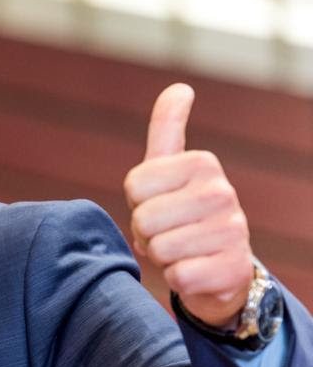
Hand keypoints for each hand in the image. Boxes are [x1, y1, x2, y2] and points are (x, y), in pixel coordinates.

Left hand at [124, 83, 253, 327]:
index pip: (134, 185)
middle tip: (168, 231)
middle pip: (144, 218)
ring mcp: (232, 231)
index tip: (159, 202)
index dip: (137, 201)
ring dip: (161, 255)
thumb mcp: (170, 167)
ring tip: (181, 249)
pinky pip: (178, 277)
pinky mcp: (232, 269)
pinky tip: (194, 269)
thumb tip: (180, 87)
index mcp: (202, 163)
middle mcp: (223, 192)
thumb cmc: (181, 211)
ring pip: (159, 249)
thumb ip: (168, 128)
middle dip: (146, 232)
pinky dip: (177, 279)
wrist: (217, 265)